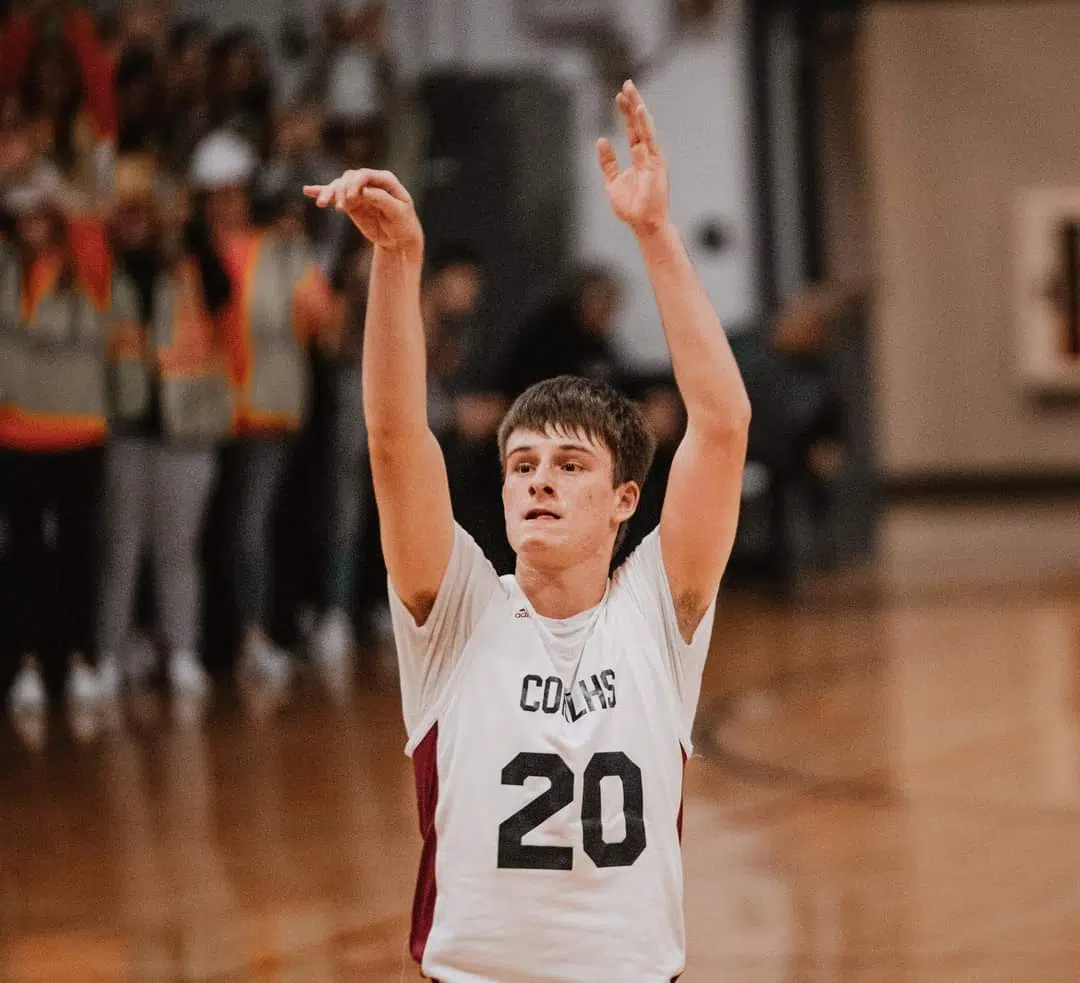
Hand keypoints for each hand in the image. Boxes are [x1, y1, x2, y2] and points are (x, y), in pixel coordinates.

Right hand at [304, 169, 422, 256]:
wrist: (399, 239)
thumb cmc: (403, 224)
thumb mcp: (398, 212)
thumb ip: (382, 200)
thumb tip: (364, 191)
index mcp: (385, 180)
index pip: (365, 175)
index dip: (355, 184)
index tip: (350, 199)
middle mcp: (369, 182)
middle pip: (349, 179)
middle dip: (341, 191)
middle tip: (340, 208)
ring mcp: (358, 191)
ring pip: (339, 186)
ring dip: (329, 193)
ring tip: (322, 204)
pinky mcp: (350, 203)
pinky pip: (334, 195)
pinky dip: (321, 192)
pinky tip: (307, 190)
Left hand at [596, 80, 669, 236]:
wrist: (643, 224)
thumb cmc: (631, 208)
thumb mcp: (612, 182)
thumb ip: (608, 162)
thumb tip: (601, 140)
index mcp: (638, 157)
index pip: (632, 130)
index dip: (625, 113)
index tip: (619, 96)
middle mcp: (648, 154)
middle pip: (639, 124)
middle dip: (632, 104)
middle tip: (626, 83)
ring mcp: (653, 157)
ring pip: (644, 127)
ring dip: (637, 108)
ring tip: (630, 90)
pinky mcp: (656, 163)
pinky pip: (649, 140)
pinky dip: (644, 124)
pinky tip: (639, 109)